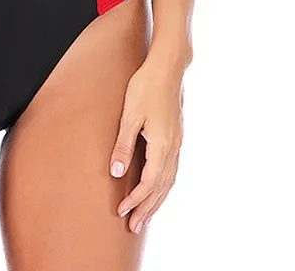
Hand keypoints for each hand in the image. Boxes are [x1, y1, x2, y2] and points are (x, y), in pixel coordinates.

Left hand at [109, 55, 184, 234]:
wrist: (168, 67)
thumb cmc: (146, 86)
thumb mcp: (130, 115)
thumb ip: (124, 145)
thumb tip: (116, 173)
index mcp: (162, 146)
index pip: (148, 183)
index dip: (135, 200)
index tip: (122, 213)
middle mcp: (173, 148)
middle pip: (161, 188)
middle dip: (147, 208)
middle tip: (134, 226)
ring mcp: (178, 142)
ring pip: (169, 180)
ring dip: (157, 200)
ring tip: (146, 215)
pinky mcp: (177, 135)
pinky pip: (172, 169)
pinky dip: (164, 185)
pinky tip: (159, 187)